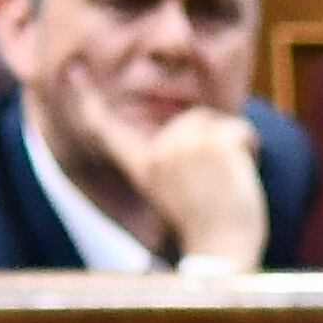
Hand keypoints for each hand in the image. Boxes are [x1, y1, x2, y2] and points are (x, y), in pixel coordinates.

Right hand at [70, 72, 268, 267]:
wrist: (222, 251)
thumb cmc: (207, 233)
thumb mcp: (175, 195)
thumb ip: (171, 163)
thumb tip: (187, 129)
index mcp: (142, 166)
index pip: (107, 129)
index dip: (87, 100)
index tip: (72, 71)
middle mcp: (157, 152)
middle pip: (194, 117)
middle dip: (214, 140)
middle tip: (216, 183)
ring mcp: (185, 143)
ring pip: (219, 122)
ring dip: (235, 147)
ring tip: (228, 183)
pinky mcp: (214, 141)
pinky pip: (241, 130)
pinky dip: (250, 149)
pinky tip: (240, 178)